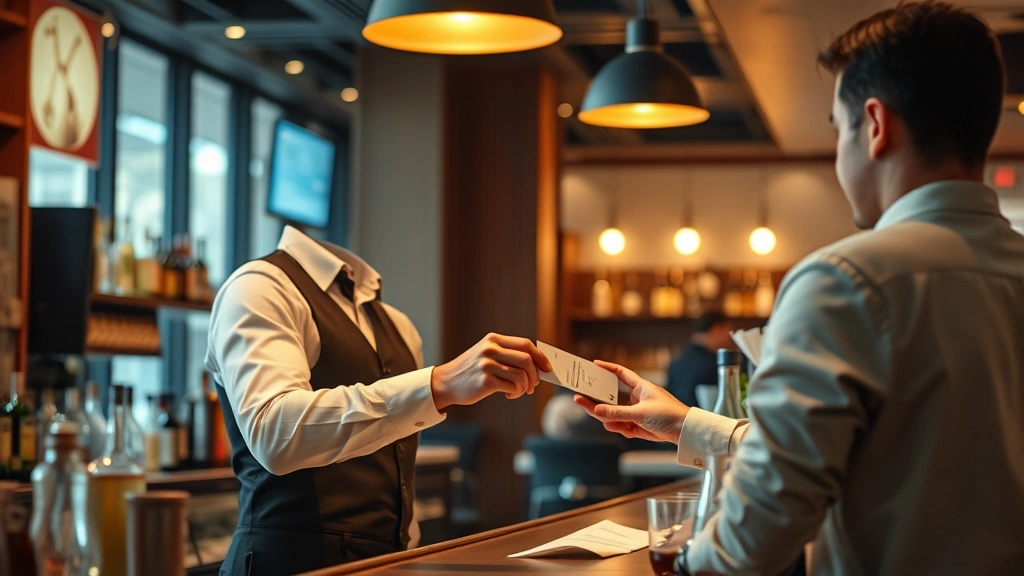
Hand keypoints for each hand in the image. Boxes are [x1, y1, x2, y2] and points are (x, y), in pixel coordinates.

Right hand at [430, 333, 552, 409]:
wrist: (445, 383)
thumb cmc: (471, 371)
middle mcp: (490, 349)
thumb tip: (536, 365)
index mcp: (493, 340)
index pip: (525, 344)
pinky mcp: (485, 381)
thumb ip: (507, 354)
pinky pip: (511, 386)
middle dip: (535, 375)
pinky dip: (515, 392)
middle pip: (526, 359)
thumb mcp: (486, 354)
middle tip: (533, 386)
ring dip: (524, 387)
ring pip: (521, 375)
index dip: (540, 357)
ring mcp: (487, 365)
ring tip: (518, 391)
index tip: (547, 368)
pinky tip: (509, 394)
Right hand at [573, 360, 689, 443]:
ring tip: (608, 422)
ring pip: (615, 414)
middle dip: (597, 401)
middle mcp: (637, 398)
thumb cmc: (668, 414)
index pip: (620, 373)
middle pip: (611, 397)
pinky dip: (620, 428)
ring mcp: (637, 412)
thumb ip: (616, 413)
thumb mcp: (639, 413)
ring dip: (610, 419)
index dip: (607, 368)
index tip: (594, 365)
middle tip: (580, 399)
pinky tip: (621, 429)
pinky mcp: (639, 426)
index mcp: (640, 387)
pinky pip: (622, 425)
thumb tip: (596, 412)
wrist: (685, 432)